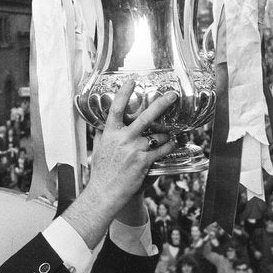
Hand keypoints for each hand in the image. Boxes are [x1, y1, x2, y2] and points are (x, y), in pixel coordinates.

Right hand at [64, 80, 176, 248]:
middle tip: (172, 95)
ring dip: (166, 134)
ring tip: (168, 134)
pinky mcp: (144, 162)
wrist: (105, 192)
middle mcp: (123, 139)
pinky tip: (172, 143)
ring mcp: (134, 150)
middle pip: (145, 117)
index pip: (116, 109)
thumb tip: (107, 125)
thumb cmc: (102, 172)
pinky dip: (169, 145)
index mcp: (110, 133)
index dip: (123, 93)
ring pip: (158, 135)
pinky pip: (162, 149)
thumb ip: (106, 135)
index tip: (131, 81)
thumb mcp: (100, 149)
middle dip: (161, 104)